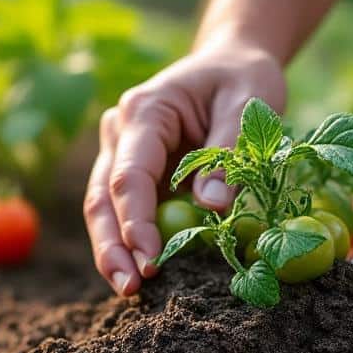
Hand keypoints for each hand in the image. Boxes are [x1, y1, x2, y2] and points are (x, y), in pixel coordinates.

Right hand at [84, 36, 286, 295]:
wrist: (233, 62)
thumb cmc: (243, 79)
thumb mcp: (249, 106)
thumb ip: (228, 154)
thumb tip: (212, 209)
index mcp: (144, 111)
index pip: (130, 175)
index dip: (136, 222)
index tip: (151, 259)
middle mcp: (121, 132)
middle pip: (103, 197)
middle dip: (112, 246)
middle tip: (130, 287)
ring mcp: (123, 153)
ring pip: (105, 208)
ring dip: (114, 250)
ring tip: (130, 290)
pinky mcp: (137, 173)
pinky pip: (126, 211)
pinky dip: (131, 242)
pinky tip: (140, 273)